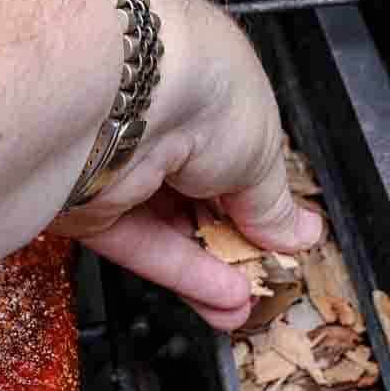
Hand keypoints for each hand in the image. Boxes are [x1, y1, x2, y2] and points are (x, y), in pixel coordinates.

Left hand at [51, 0, 322, 329]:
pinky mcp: (92, 203)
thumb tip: (297, 233)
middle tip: (264, 274)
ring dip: (212, 268)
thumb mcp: (263, 155)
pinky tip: (223, 297)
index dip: (256, 199)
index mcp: (203, 89)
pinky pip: (142, 244)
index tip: (279, 234)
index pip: (231, 155)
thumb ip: (274, 205)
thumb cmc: (205, 92)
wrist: (127, 96)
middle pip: (198, 198)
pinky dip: (182, 272)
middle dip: (234, 243)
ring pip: (170, 228)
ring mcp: (121, 162)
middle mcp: (157, 121)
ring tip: (249, 301)